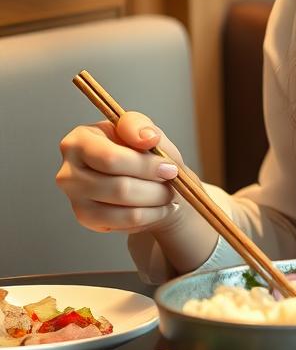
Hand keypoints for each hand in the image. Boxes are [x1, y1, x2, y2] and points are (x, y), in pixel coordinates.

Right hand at [57, 112, 183, 234]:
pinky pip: (126, 223)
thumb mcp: (141, 128)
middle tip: (172, 181)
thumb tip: (148, 138)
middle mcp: (68, 172)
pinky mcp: (86, 218)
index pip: (110, 159)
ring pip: (126, 209)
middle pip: (120, 188)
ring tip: (168, 193)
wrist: (140, 175)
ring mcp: (75, 198)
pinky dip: (151, 216)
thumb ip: (139, 126)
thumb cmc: (139, 149)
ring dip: (156, 202)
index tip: (170, 167)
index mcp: (77, 142)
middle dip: (156, 187)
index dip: (145, 165)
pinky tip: (159, 206)